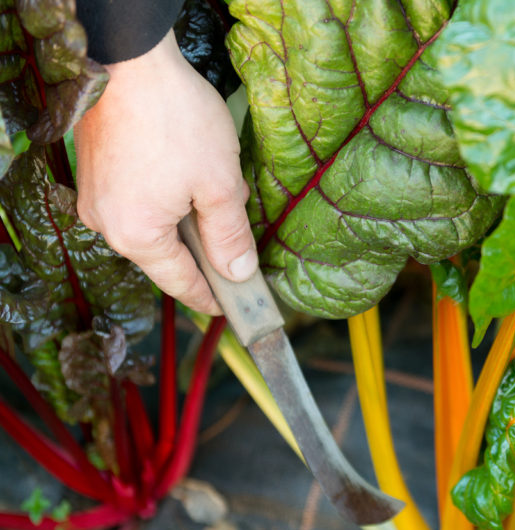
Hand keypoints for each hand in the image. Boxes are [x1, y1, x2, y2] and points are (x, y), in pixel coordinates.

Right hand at [74, 30, 255, 314]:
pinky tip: (191, 180)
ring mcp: (96, 197)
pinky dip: (168, 201)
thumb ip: (230, 236)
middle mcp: (106, 224)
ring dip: (187, 223)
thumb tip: (239, 273)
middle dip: (204, 253)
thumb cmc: (177, 121)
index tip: (234, 307)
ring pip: (153, 227)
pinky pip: (138, 202)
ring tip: (219, 200)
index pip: (181, 283)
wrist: (130, 59)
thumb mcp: (220, 185)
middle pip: (165, 256)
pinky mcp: (96, 172)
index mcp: (137, 236)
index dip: (212, 297)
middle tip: (240, 249)